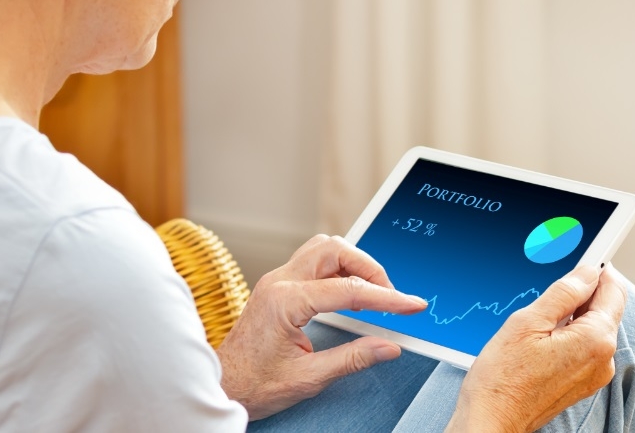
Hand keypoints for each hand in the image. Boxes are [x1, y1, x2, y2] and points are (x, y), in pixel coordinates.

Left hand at [216, 234, 428, 419]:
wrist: (223, 385)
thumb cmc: (255, 383)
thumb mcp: (308, 378)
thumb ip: (352, 359)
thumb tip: (388, 347)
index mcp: (285, 302)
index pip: (347, 290)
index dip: (386, 297)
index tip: (410, 305)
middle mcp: (278, 283)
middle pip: (334, 250)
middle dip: (369, 268)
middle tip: (391, 297)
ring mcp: (276, 280)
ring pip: (323, 248)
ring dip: (353, 263)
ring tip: (374, 293)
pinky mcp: (277, 286)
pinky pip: (313, 262)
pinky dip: (339, 270)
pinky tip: (351, 294)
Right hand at [446, 264, 626, 432]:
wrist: (492, 419)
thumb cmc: (503, 377)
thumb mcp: (528, 321)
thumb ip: (563, 293)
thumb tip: (587, 272)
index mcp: (595, 339)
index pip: (613, 290)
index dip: (598, 269)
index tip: (585, 256)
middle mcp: (603, 359)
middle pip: (606, 309)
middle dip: (584, 292)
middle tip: (551, 285)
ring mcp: (594, 374)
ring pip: (594, 328)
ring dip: (574, 314)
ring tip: (540, 315)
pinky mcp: (582, 383)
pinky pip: (585, 347)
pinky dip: (569, 333)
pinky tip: (542, 335)